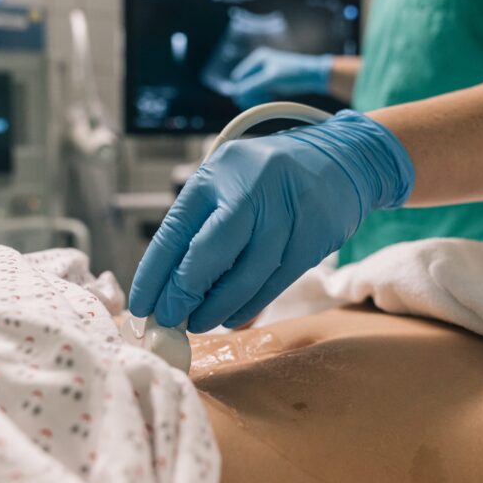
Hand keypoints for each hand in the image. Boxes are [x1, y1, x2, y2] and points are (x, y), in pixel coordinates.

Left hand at [128, 110, 414, 332]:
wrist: (341, 159)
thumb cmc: (268, 179)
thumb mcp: (228, 183)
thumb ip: (200, 224)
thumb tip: (167, 286)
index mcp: (218, 173)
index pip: (176, 229)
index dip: (154, 273)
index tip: (141, 306)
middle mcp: (252, 186)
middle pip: (211, 252)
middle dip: (185, 294)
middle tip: (169, 320)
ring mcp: (288, 209)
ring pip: (247, 273)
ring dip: (218, 307)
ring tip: (198, 324)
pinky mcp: (316, 234)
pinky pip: (277, 280)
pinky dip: (250, 304)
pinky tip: (232, 316)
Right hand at [229, 48, 333, 108]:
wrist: (314, 75)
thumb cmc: (293, 74)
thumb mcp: (270, 80)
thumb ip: (251, 86)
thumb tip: (235, 93)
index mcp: (257, 58)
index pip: (239, 77)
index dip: (242, 90)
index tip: (251, 100)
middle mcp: (260, 63)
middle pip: (244, 83)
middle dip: (249, 94)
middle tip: (258, 102)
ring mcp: (266, 71)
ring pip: (252, 88)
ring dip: (255, 96)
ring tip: (266, 100)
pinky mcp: (272, 80)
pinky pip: (260, 91)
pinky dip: (262, 96)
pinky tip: (270, 99)